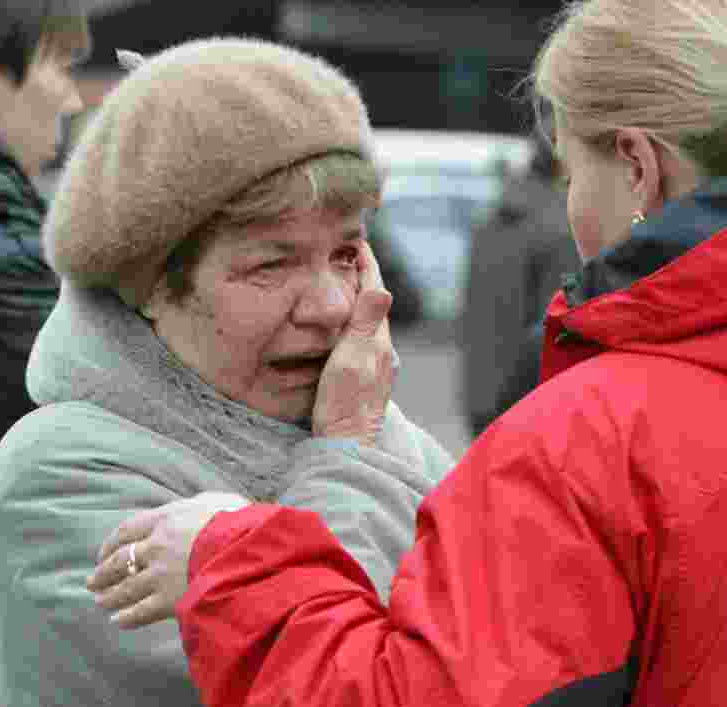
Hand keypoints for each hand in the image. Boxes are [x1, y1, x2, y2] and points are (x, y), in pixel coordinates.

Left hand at [86, 492, 250, 628]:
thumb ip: (206, 502)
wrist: (248, 553)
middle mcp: (157, 547)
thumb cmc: (241, 524)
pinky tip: (118, 620)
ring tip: (101, 602)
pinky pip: (140, 611)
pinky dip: (126, 617)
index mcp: (167, 520)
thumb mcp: (223, 502)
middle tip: (92, 582)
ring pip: (125, 587)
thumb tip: (203, 502)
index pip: (128, 530)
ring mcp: (161, 575)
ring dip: (110, 596)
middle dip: (103, 573)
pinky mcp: (169, 600)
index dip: (111, 543)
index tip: (102, 553)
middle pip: (120, 561)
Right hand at [313, 240, 396, 443]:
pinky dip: (353, 320)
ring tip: (344, 279)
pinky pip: (362, 337)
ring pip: (369, 320)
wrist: (347, 446)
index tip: (357, 240)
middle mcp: (382, 349)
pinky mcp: (366, 377)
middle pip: (374, 302)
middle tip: (347, 253)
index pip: (375, 291)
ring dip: (358, 297)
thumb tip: (383, 289)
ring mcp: (376, 364)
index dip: (367, 264)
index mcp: (379, 340)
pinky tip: (343, 323)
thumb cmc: (344, 405)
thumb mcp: (352, 360)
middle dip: (363, 275)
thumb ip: (365, 325)